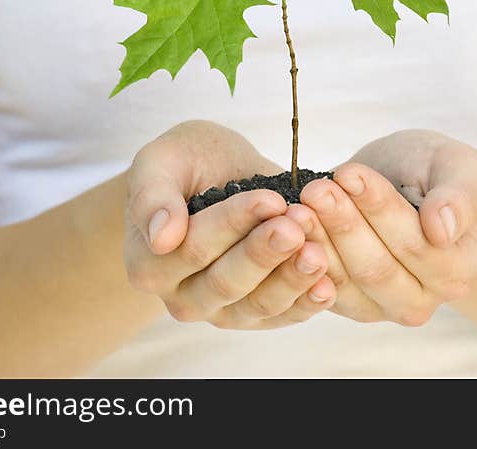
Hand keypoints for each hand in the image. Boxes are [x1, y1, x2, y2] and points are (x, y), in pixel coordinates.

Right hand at [124, 120, 335, 328]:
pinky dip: (306, 303)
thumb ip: (153, 194)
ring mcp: (221, 311)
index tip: (271, 199)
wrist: (217, 175)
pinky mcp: (257, 315)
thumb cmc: (186, 163)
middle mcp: (182, 297)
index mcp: (149, 263)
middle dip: (265, 252)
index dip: (234, 223)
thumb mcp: (162, 160)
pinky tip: (327, 284)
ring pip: (258, 305)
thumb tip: (161, 237)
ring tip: (317, 252)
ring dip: (290, 279)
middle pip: (226, 282)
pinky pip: (283, 317)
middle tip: (296, 225)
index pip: (194, 247)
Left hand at [289, 130, 476, 325]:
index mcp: (457, 270)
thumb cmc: (435, 171)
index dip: (379, 208)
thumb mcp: (459, 167)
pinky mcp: (349, 305)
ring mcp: (383, 308)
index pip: (413, 243)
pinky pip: (321, 289)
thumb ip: (459, 197)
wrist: (405, 180)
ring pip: (346, 280)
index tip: (349, 173)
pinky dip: (302, 259)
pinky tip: (289, 227)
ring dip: (318, 242)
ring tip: (297, 205)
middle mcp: (423, 300)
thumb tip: (441, 230)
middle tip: (314, 189)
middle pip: (376, 268)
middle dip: (342, 224)